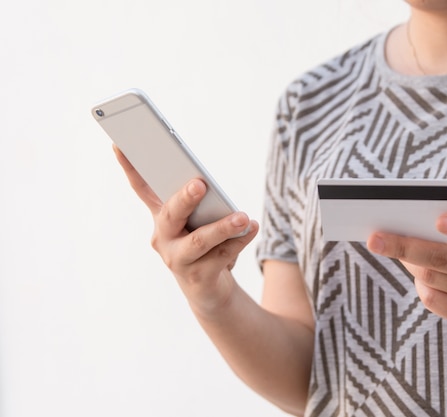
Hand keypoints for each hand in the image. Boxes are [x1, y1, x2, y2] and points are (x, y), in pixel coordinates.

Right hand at [113, 145, 258, 315]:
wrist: (208, 290)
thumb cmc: (204, 246)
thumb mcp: (199, 222)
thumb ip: (202, 204)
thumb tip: (209, 189)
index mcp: (161, 218)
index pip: (142, 189)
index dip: (130, 167)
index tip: (119, 143)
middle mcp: (163, 238)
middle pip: (171, 215)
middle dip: (185, 199)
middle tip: (200, 184)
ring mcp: (177, 260)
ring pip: (199, 241)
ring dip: (222, 227)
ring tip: (243, 217)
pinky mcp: (196, 277)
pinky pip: (221, 256)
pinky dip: (239, 241)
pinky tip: (253, 228)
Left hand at [367, 212, 446, 326]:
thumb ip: (445, 227)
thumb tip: (401, 230)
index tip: (438, 221)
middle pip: (444, 257)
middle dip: (405, 247)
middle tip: (375, 240)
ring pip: (431, 277)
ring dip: (410, 264)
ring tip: (404, 254)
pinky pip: (430, 298)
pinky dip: (420, 285)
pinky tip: (423, 277)